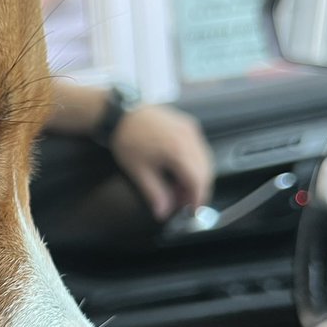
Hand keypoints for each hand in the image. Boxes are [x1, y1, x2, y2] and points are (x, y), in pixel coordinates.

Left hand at [109, 104, 213, 220]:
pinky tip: (179, 171)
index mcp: (178, 150)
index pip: (198, 180)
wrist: (121, 114)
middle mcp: (189, 137)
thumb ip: (154, 193)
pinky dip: (194, 163)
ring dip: (196, 177)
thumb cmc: (127, 139)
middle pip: (205, 170)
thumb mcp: (138, 171)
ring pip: (205, 160)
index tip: (193, 211)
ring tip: (178, 188)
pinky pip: (199, 149)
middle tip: (183, 202)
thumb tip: (163, 212)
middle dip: (197, 189)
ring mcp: (190, 129)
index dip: (198, 198)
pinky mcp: (188, 125)